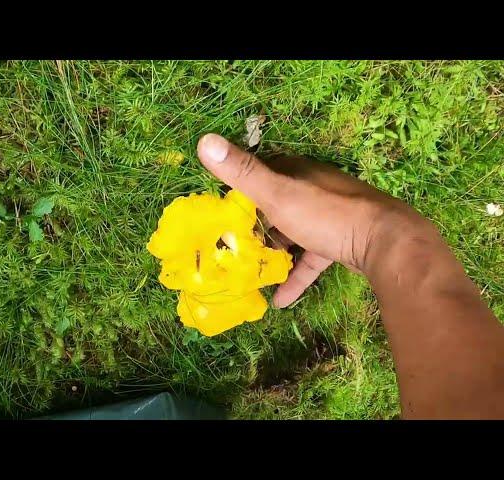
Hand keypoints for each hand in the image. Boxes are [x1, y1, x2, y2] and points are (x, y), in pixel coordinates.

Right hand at [197, 133, 430, 307]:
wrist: (385, 243)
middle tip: (230, 250)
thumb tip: (204, 140)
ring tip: (251, 274)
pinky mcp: (339, 242)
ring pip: (292, 234)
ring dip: (274, 253)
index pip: (259, 175)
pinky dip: (296, 276)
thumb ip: (243, 172)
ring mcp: (327, 217)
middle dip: (254, 227)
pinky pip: (311, 259)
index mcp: (296, 173)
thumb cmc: (326, 214)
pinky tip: (281, 301)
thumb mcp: (277, 193)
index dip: (237, 192)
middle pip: (274, 207)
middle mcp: (311, 190)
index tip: (218, 214)